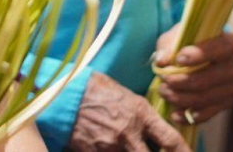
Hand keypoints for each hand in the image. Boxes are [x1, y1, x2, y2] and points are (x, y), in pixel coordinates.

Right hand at [67, 71, 190, 151]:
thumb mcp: (125, 95)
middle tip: (153, 150)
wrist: (61, 92)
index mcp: (140, 113)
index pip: (171, 140)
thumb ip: (141, 115)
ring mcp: (110, 146)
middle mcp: (128, 133)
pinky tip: (109, 145)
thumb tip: (154, 130)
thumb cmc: (94, 88)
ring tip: (128, 143)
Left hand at [154, 29, 232, 125]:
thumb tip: (161, 61)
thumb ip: (169, 46)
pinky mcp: (225, 104)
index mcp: (231, 44)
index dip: (199, 55)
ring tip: (163, 91)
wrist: (199, 56)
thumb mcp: (177, 36)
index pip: (220, 49)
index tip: (178, 59)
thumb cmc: (188, 42)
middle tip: (163, 78)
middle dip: (182, 81)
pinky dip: (188, 116)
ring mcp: (232, 88)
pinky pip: (207, 114)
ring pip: (205, 98)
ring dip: (180, 97)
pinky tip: (174, 113)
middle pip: (209, 79)